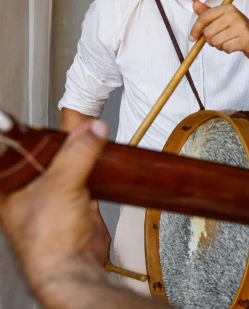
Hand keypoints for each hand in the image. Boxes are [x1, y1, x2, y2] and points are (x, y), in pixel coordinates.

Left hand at [0, 121, 110, 299]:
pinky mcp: (75, 204)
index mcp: (10, 185)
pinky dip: (94, 168)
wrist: (74, 267)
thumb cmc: (47, 240)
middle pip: (46, 154)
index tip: (53, 118)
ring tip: (92, 137)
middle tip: (78, 124)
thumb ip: (78, 153)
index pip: (18, 148)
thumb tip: (92, 130)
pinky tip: (101, 160)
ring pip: (66, 165)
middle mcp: (27, 190)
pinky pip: (85, 178)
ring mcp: (52, 197)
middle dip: (63, 140)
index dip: (34, 133)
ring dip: (80, 153)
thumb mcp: (61, 185)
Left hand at [190, 2, 248, 61]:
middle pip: (208, 32)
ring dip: (219, 46)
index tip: (192, 38)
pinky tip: (234, 46)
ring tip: (228, 42)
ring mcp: (241, 27)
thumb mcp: (224, 19)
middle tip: (219, 39)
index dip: (195, 29)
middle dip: (210, 40)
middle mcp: (235, 15)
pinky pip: (226, 48)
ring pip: (216, 41)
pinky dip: (227, 50)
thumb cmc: (240, 30)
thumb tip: (195, 4)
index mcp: (228, 8)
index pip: (204, 17)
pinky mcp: (246, 39)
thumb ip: (209, 13)